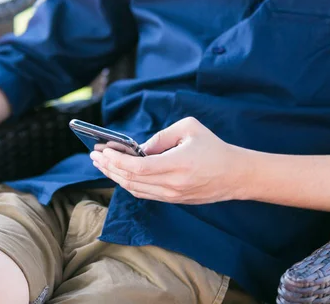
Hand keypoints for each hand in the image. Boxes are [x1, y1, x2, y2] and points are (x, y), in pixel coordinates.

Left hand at [90, 117, 248, 203]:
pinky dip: (127, 183)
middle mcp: (172, 185)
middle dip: (108, 167)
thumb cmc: (213, 147)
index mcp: (177, 165)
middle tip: (94, 156)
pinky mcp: (173, 200)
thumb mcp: (188, 128)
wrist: (236, 175)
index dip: (116, 160)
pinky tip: (119, 173)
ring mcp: (172, 196)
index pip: (137, 167)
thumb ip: (160, 137)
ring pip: (134, 189)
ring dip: (115, 176)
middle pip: (130, 180)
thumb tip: (138, 149)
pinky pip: (144, 193)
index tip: (102, 150)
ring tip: (101, 164)